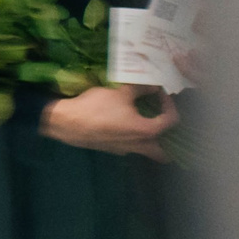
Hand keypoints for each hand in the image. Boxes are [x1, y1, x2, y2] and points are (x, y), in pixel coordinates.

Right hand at [41, 85, 176, 159]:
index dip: (169, 104)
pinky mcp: (111, 149)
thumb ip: (140, 88)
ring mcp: (124, 150)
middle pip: (163, 154)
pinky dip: (132, 139)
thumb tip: (153, 85)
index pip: (170, 120)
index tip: (159, 93)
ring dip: (150, 141)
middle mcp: (138, 145)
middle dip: (169, 143)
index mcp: (146, 131)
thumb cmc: (96, 107)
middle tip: (165, 126)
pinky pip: (129, 147)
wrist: (67, 122)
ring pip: (145, 151)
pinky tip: (122, 125)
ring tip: (145, 124)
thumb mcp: (120, 92)